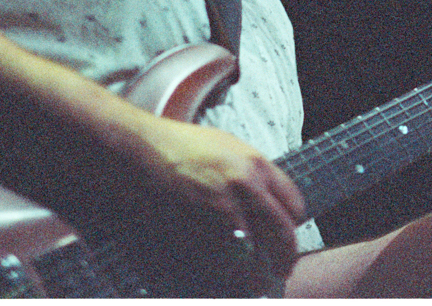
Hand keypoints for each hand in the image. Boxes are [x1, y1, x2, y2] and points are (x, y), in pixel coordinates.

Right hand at [129, 117, 305, 280]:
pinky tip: (228, 283)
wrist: (137, 151)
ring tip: (257, 283)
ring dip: (257, 276)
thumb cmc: (178, 147)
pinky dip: (228, 280)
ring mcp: (221, 214)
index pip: (294, 205)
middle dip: (285, 257)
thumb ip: (251, 175)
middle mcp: (245, 189)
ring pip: (256, 260)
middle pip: (282, 236)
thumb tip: (267, 204)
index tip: (286, 235)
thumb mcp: (227, 149)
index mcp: (256, 165)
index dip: (292, 224)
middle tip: (282, 269)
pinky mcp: (196, 235)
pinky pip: (223, 269)